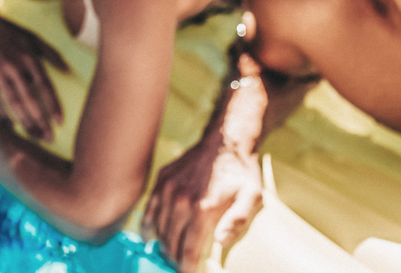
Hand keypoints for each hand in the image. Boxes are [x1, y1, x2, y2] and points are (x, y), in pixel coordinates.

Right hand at [0, 1, 68, 141]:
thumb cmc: (8, 32)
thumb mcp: (32, 37)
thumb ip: (52, 53)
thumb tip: (68, 70)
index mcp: (29, 58)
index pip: (45, 87)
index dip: (53, 106)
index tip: (60, 123)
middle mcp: (14, 68)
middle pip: (30, 101)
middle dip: (40, 122)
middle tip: (48, 138)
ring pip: (13, 105)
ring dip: (25, 123)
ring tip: (34, 136)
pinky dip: (4, 116)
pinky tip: (12, 127)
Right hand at [143, 134, 263, 272]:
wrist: (226, 140)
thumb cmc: (241, 171)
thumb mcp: (252, 196)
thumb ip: (238, 221)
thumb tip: (220, 242)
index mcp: (203, 209)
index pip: (188, 251)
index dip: (187, 270)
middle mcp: (181, 200)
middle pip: (171, 244)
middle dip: (176, 260)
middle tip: (183, 265)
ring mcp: (168, 190)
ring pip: (159, 230)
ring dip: (165, 246)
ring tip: (173, 254)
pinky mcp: (162, 180)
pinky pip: (149, 210)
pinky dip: (149, 226)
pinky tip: (152, 237)